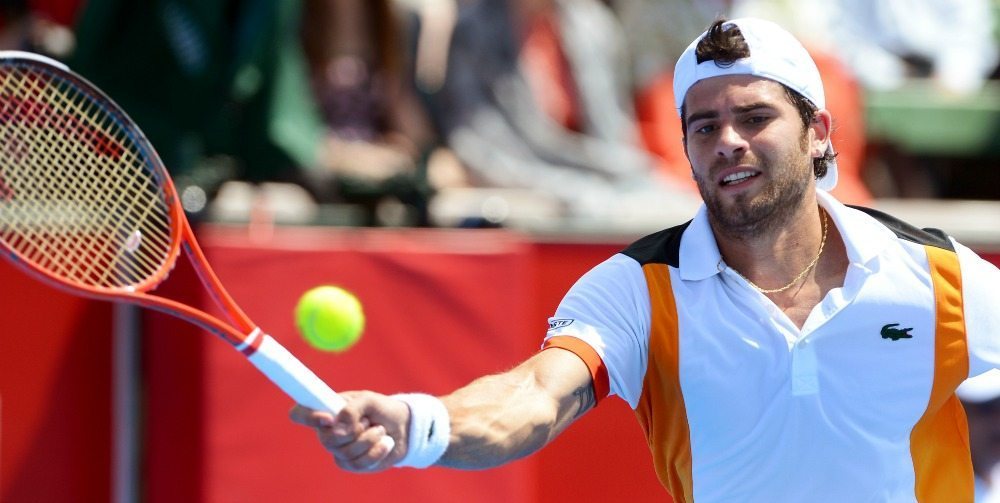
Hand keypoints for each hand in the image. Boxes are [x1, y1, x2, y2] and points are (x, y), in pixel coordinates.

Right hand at [289, 390, 409, 471]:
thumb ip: (353, 409)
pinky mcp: (351, 463)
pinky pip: (357, 463)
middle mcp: (328, 430)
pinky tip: (385, 443)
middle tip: (368, 421)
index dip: (307, 416)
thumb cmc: (382, 409)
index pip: (300, 413)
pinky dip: (376, 452)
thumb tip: (338, 429)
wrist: (404, 427)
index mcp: (327, 409)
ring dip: (369, 439)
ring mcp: (338, 449)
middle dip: (354, 431)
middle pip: (327, 440)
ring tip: (380, 430)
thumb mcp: (370, 400)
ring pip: (345, 452)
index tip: (328, 418)